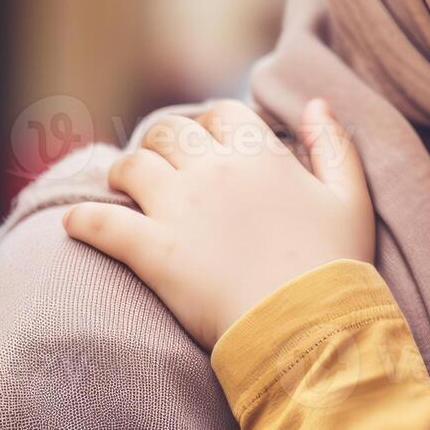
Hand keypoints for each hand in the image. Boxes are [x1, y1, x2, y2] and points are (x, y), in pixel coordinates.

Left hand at [63, 98, 373, 349]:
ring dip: (124, 173)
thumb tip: (316, 104)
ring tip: (124, 189)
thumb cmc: (335, 263)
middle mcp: (215, 171)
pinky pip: (100, 223)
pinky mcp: (151, 251)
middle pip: (168, 131)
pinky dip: (84, 220)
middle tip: (162, 163)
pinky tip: (78, 224)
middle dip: (161, 140)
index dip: (212, 123)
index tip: (211, 143)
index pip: (221, 113)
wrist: (307, 325)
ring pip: (131, 166)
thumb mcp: (351, 197)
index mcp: (261, 156)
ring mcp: (178, 209)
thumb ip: (334, 144)